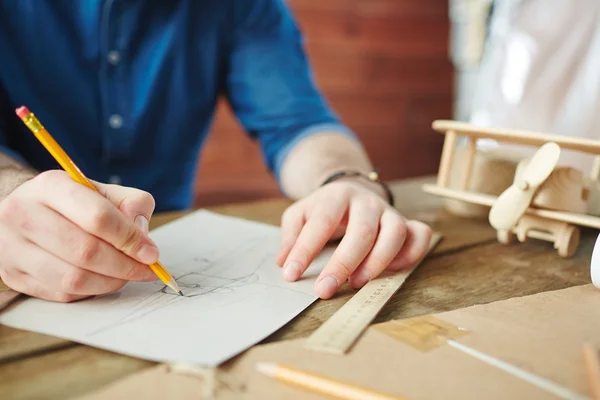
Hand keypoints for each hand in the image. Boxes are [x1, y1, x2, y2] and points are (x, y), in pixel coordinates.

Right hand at [0, 170, 159, 301]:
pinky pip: (62, 293)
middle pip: (86, 251)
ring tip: (126, 275)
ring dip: (110, 282)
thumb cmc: (71, 202)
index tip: (151, 253)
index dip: (130, 239)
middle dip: (125, 265)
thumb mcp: (102, 190)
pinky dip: (91, 290)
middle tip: (145, 269)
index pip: (98, 217)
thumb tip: (142, 236)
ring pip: (73, 278)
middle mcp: (24, 214)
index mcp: (50, 186)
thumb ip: (131, 204)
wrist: (23, 211)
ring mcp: (13, 247)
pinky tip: (103, 280)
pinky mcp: (14, 275)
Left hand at [276, 179, 431, 298]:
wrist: (351, 192)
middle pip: (361, 231)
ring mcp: (389, 212)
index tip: (291, 274)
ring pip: (395, 233)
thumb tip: (285, 262)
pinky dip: (412, 254)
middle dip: (343, 264)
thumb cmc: (323, 210)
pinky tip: (392, 270)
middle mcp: (366, 201)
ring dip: (378, 261)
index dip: (305, 250)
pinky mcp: (407, 223)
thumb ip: (291, 235)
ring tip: (357, 283)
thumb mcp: (300, 214)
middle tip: (324, 290)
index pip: (321, 222)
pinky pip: (420, 235)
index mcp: (336, 195)